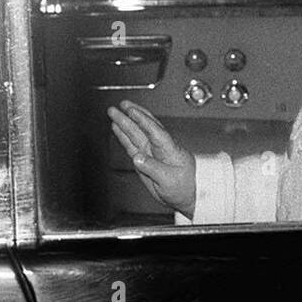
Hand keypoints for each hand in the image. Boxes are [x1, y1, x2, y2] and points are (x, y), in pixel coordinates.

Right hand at [107, 100, 196, 215]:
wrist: (186, 197)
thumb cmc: (183, 188)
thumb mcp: (169, 180)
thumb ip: (152, 168)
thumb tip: (137, 158)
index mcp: (169, 150)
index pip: (155, 131)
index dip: (143, 120)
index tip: (132, 111)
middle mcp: (159, 148)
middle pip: (144, 128)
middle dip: (132, 115)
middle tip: (121, 104)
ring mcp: (151, 153)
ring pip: (136, 134)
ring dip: (125, 122)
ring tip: (115, 112)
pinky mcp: (144, 160)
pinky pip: (131, 144)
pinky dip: (123, 135)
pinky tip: (117, 128)